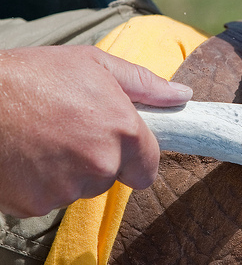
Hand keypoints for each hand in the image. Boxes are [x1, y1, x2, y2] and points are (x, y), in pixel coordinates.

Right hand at [0, 45, 191, 217]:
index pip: (149, 168)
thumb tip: (183, 95)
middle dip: (100, 158)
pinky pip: (51, 198)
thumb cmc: (36, 74)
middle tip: (73, 129)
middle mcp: (100, 164)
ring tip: (47, 138)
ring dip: (71, 170)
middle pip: (113, 177)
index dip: (137, 157)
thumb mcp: (96, 64)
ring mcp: (66, 188)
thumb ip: (146, 84)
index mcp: (122, 131)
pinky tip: (29, 154)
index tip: (122, 145)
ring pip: (82, 188)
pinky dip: (43, 182)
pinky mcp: (35, 204)